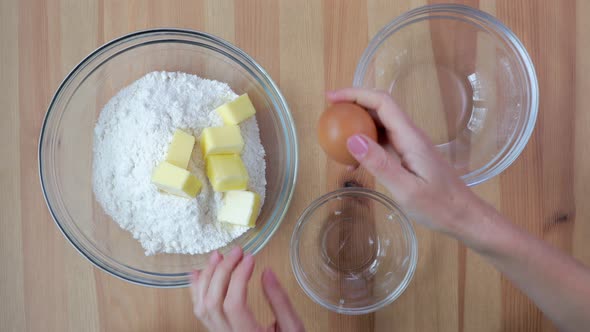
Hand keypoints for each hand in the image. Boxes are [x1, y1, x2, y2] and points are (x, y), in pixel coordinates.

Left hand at [190, 247, 303, 331]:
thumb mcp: (292, 327)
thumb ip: (281, 301)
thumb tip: (267, 272)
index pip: (234, 303)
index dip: (239, 276)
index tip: (250, 258)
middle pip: (213, 301)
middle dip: (223, 270)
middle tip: (237, 252)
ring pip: (202, 306)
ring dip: (207, 277)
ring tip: (218, 257)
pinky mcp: (217, 331)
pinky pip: (199, 312)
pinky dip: (196, 289)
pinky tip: (199, 273)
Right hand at [327, 88, 492, 240]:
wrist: (464, 216)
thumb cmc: (439, 206)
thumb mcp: (406, 189)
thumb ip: (380, 164)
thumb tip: (352, 139)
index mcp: (410, 138)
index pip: (382, 103)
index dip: (355, 94)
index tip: (331, 98)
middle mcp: (410, 136)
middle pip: (379, 108)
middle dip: (352, 105)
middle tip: (328, 114)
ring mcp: (410, 145)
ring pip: (379, 125)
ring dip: (357, 125)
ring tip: (334, 137)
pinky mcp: (408, 156)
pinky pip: (383, 142)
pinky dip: (365, 145)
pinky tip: (353, 162)